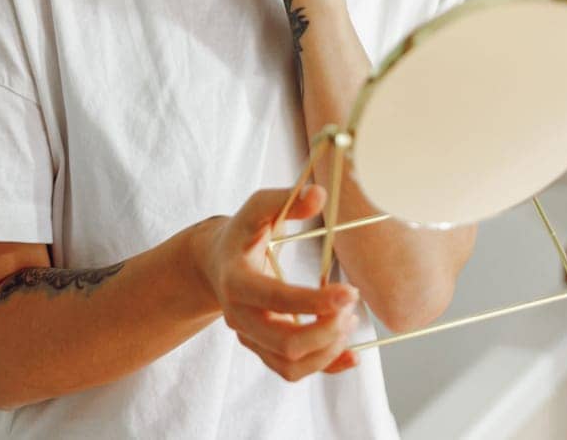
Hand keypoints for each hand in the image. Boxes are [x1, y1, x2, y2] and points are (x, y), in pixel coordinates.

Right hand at [195, 184, 362, 379]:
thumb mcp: (257, 208)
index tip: (350, 292)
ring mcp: (250, 338)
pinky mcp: (263, 349)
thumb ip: (286, 200)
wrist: (215, 262)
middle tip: (351, 305)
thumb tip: (319, 194)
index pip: (275, 299)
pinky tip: (352, 354)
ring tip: (349, 320)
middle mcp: (239, 317)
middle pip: (285, 344)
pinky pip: (293, 372)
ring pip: (290, 365)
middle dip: (326, 331)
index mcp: (236, 281)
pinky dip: (326, 367)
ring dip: (328, 350)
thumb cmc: (242, 231)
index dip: (314, 301)